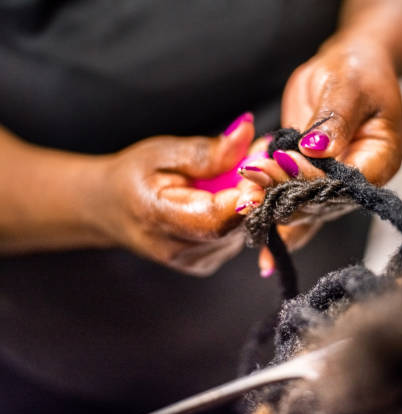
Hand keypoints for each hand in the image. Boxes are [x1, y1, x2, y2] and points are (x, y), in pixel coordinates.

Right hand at [90, 115, 254, 275]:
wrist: (110, 209)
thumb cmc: (134, 175)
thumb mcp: (163, 152)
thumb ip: (207, 151)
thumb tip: (248, 133)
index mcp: (160, 219)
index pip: (216, 218)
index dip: (247, 195)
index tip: (264, 167)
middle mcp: (179, 250)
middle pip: (235, 225)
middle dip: (254, 190)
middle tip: (258, 158)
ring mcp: (194, 262)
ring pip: (241, 231)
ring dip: (248, 201)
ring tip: (237, 176)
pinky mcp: (205, 263)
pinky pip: (235, 236)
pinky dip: (239, 214)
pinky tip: (225, 197)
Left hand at [237, 37, 401, 275]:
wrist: (347, 68)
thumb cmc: (357, 71)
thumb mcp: (349, 86)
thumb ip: (335, 118)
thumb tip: (317, 148)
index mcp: (379, 161)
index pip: (345, 183)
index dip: (313, 178)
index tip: (282, 163)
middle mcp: (357, 182)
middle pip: (320, 201)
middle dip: (284, 193)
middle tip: (250, 182)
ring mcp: (332, 185)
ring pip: (301, 206)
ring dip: (270, 202)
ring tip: (243, 198)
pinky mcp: (309, 180)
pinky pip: (290, 200)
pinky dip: (270, 208)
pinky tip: (252, 224)